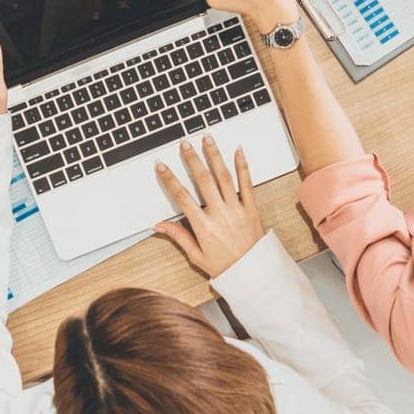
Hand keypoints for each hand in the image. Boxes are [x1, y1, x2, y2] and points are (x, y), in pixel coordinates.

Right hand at [153, 136, 263, 276]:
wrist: (255, 274)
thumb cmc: (225, 267)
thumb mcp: (196, 256)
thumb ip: (178, 236)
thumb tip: (158, 226)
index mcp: (204, 227)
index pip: (182, 197)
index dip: (170, 180)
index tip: (161, 166)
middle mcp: (220, 214)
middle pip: (203, 180)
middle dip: (192, 159)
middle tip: (184, 143)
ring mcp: (236, 209)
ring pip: (224, 177)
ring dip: (214, 156)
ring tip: (207, 139)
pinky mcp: (251, 208)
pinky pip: (247, 184)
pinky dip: (242, 166)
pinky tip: (238, 151)